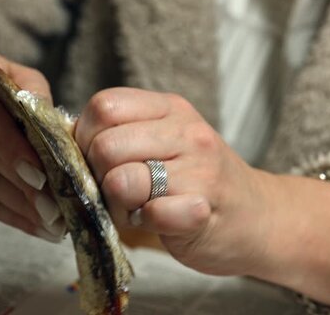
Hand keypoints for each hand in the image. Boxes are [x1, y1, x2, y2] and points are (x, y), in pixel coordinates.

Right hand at [0, 49, 64, 241]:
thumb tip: (57, 132)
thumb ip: (33, 95)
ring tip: (53, 221)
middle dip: (23, 183)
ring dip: (19, 205)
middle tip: (57, 208)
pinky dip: (8, 215)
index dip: (12, 145)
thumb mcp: (13, 76)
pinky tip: (35, 225)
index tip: (41, 174)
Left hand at [74, 88, 329, 313]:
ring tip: (139, 206)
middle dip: (98, 176)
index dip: (86, 137)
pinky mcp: (203, 210)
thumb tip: (68, 138)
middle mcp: (187, 132)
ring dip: (118, 204)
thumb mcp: (166, 140)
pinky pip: (150, 213)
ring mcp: (199, 170)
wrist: (261, 217)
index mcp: (171, 109)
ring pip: (120, 180)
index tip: (97, 160)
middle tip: (118, 191)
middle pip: (104, 146)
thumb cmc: (200, 180)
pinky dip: (145, 223)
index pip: (103, 106)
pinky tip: (160, 221)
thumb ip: (123, 132)